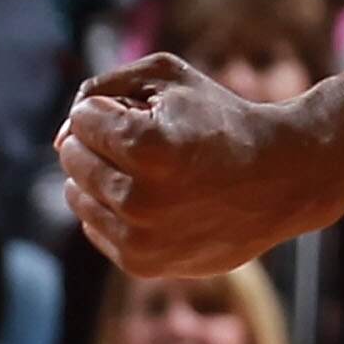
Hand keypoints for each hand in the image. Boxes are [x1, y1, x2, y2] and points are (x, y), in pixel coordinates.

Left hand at [57, 57, 311, 277]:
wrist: (282, 179)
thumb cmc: (221, 121)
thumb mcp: (169, 79)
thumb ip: (101, 89)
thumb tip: (61, 137)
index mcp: (146, 148)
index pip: (82, 119)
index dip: (115, 109)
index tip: (152, 116)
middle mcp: (141, 200)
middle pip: (73, 156)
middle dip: (103, 141)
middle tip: (152, 144)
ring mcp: (142, 238)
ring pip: (77, 194)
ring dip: (102, 175)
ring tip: (151, 172)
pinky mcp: (144, 264)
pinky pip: (95, 227)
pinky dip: (112, 209)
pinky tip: (151, 200)